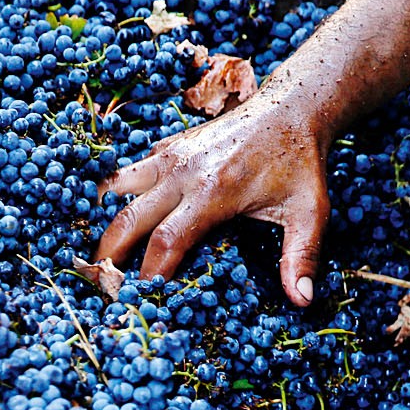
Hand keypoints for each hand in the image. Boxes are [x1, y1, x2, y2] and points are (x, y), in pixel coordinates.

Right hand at [94, 95, 331, 306]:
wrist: (291, 108)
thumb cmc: (300, 163)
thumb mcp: (310, 212)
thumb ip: (301, 256)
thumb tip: (301, 301)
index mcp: (213, 192)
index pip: (166, 242)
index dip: (150, 273)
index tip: (143, 297)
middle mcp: (184, 173)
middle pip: (129, 219)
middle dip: (111, 254)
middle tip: (102, 282)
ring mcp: (172, 155)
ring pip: (119, 188)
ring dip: (104, 219)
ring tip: (100, 250)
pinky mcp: (169, 146)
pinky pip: (132, 171)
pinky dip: (117, 194)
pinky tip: (114, 216)